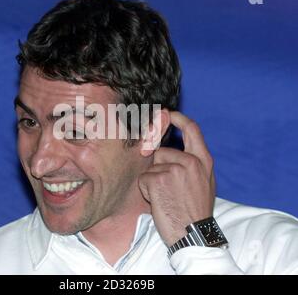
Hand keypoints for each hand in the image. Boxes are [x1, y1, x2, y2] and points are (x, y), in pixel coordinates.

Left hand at [138, 111, 214, 245]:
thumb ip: (192, 163)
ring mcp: (175, 169)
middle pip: (162, 151)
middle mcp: (190, 161)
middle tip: (167, 188)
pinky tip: (159, 201)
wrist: (193, 234)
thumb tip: (172, 150)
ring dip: (153, 180)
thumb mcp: (204, 182)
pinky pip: (143, 178)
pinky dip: (146, 190)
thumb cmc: (196, 210)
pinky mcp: (159, 179)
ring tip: (166, 196)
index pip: (192, 129)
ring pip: (151, 165)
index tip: (167, 114)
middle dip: (158, 166)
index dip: (178, 119)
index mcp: (203, 160)